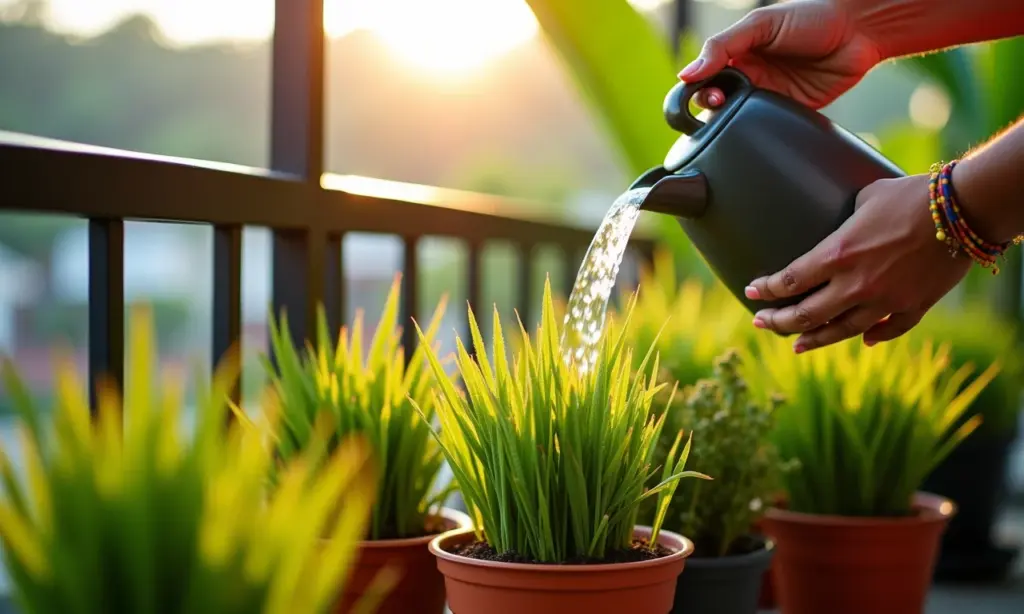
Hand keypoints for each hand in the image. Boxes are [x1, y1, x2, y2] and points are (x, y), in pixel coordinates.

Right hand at [679, 0, 882, 109]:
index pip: (703, 76)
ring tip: (735, 114)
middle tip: (719, 103)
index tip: (700, 93)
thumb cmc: (811, 17)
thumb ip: (723, 46)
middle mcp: (749, 76)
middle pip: (715, 100)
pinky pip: (765, 126)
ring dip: (731, 119)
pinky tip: (755, 125)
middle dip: (711, 105)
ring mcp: (767, 95)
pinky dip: (756, 130)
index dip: (696, 87)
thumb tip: (687, 73)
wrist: (859, 31)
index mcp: (738, 53)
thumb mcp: (761, 24)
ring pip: (737, 116)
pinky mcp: (787, 112)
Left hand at [745, 174, 971, 351]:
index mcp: (837, 255)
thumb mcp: (865, 199)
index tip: (751, 293)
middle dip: (778, 322)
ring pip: (840, 331)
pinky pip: (887, 331)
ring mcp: (884, 301)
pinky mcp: (913, 307)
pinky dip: (872, 337)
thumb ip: (845, 220)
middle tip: (762, 323)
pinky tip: (861, 340)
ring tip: (796, 345)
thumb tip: (840, 223)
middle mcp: (855, 285)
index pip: (789, 281)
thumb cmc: (910, 196)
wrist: (962, 210)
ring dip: (814, 339)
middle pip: (806, 315)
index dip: (766, 290)